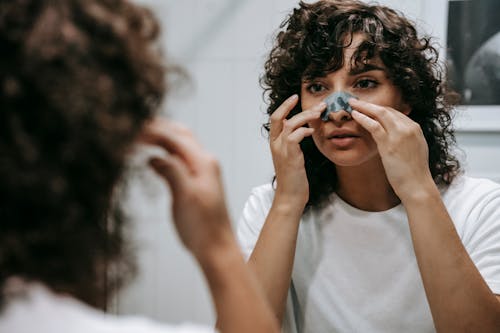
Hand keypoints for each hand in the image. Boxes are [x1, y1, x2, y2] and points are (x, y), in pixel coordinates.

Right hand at [138, 117, 232, 259]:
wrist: (217, 249)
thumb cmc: (202, 227)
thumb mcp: (185, 197)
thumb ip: (171, 172)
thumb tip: (153, 156)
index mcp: (204, 162)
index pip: (174, 137)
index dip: (151, 131)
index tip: (129, 129)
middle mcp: (205, 162)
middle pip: (179, 135)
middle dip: (157, 128)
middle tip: (132, 127)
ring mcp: (202, 171)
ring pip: (180, 145)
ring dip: (161, 138)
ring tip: (139, 136)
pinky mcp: (197, 182)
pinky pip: (180, 159)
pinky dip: (165, 152)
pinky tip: (152, 156)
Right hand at [269, 95, 323, 206]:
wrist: (290, 196)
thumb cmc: (294, 179)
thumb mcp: (292, 157)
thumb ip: (293, 143)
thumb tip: (304, 130)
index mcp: (275, 143)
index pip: (275, 119)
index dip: (284, 106)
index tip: (295, 98)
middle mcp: (275, 144)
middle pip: (278, 117)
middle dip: (292, 106)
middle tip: (313, 103)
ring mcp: (281, 150)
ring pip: (290, 124)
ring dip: (306, 116)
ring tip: (320, 113)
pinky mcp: (290, 156)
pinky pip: (295, 136)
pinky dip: (305, 130)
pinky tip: (314, 131)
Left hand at [349, 99, 434, 200]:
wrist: (417, 186)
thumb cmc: (414, 173)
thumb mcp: (414, 150)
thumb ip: (406, 140)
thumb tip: (395, 138)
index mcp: (415, 129)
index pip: (395, 112)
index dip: (379, 109)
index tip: (368, 107)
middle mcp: (409, 128)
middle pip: (387, 109)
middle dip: (370, 104)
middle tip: (356, 100)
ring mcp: (400, 135)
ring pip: (380, 113)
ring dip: (364, 107)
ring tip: (351, 103)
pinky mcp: (389, 144)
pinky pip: (373, 126)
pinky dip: (363, 118)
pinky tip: (354, 115)